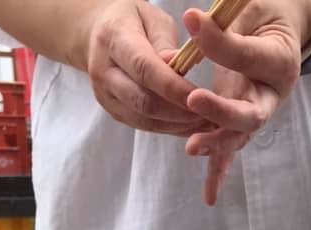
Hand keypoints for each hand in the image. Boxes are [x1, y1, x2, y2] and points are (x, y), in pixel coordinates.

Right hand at [85, 0, 204, 133]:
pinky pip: (144, 127)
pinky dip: (170, 129)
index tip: (202, 97)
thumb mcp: (152, 18)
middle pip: (143, 102)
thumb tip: (177, 68)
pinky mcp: (113, 112)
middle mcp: (103, 71)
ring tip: (205, 123)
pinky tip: (190, 126)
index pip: (144, 69)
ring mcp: (105, 96)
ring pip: (144, 121)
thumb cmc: (133, 21)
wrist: (100, 34)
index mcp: (113, 38)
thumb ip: (165, 43)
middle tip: (210, 115)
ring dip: (177, 126)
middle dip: (179, 113)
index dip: (174, 88)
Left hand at [182, 0, 310, 203]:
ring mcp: (258, 113)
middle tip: (194, 99)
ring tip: (193, 147)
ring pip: (238, 135)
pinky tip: (208, 197)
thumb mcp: (248, 7)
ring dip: (216, 144)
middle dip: (221, 111)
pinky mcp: (241, 124)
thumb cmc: (263, 12)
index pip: (250, 57)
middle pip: (250, 112)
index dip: (221, 44)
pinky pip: (230, 152)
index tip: (191, 19)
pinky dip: (218, 173)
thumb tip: (192, 23)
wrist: (279, 26)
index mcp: (280, 61)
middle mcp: (272, 95)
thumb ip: (225, 23)